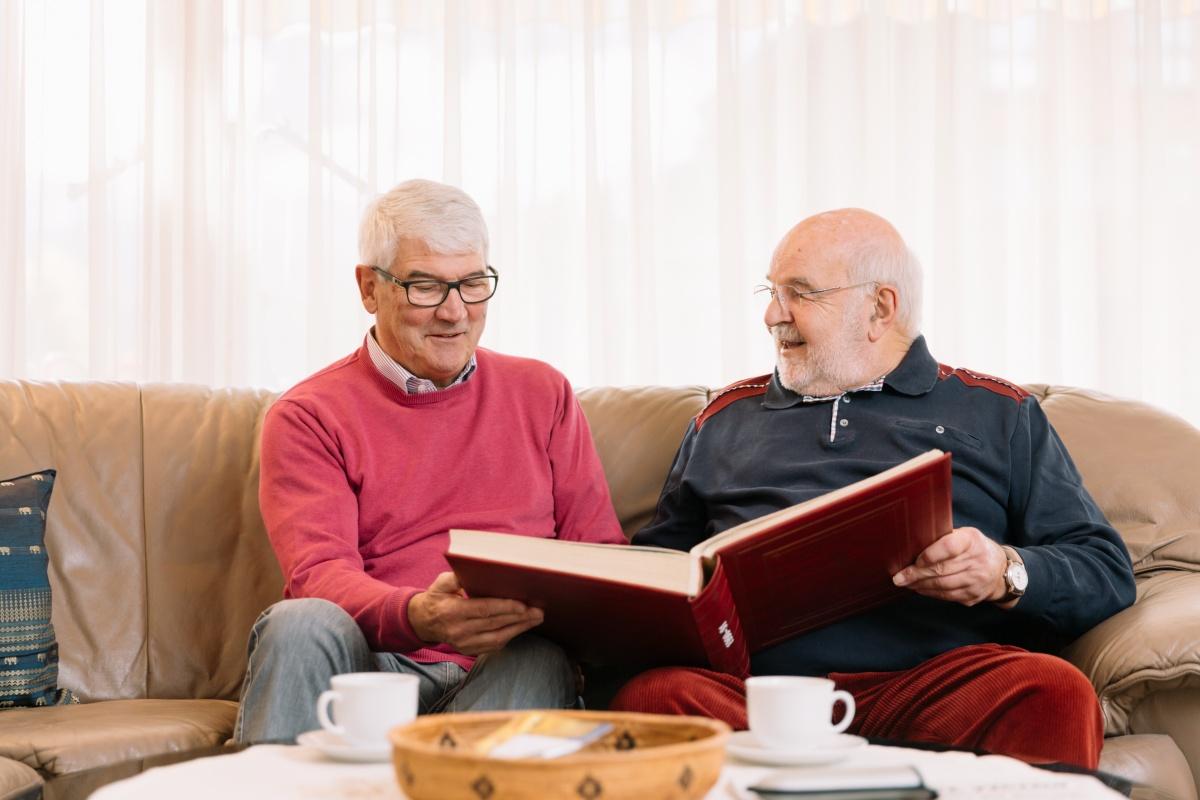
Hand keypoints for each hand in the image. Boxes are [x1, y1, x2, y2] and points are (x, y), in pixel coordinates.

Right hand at [407, 572, 544, 654]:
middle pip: (495, 624)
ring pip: (498, 637)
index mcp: (452, 612)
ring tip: (536, 619)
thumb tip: (470, 571)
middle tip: (538, 611)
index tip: (523, 605)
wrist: (423, 622)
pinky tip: (522, 627)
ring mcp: (464, 643)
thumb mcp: (440, 584)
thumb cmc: (437, 598)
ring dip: (519, 628)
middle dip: (519, 618)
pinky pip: (494, 645)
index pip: (483, 610)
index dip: (505, 607)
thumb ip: (454, 578)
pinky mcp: (469, 650)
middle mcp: (459, 631)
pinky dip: (510, 635)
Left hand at [891, 527, 1007, 606]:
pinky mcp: (973, 596)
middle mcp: (977, 561)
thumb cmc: (973, 548)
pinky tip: (920, 588)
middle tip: (899, 577)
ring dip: (920, 585)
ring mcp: (977, 581)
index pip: (949, 547)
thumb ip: (942, 538)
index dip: (929, 555)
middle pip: (942, 570)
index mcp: (972, 540)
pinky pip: (947, 596)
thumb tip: (911, 544)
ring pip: (942, 586)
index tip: (914, 560)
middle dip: (916, 574)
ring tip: (905, 582)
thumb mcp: (963, 535)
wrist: (1001, 569)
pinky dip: (930, 593)